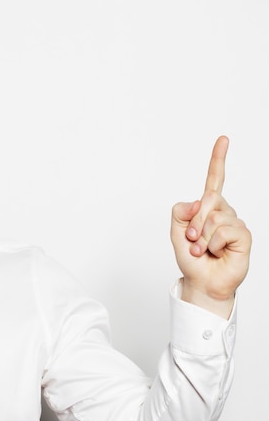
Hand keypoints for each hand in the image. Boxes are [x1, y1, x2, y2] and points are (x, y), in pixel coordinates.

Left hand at [170, 136, 250, 317]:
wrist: (202, 282)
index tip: (223, 139)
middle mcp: (223, 211)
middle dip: (193, 224)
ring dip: (202, 238)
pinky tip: (217, 252)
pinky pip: (224, 231)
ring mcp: (234, 222)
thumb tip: (199, 201)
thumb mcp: (176, 233)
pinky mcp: (243, 235)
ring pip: (213, 218)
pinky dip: (214, 245)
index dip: (218, 159)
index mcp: (207, 207)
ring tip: (204, 250)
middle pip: (207, 201)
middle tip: (193, 241)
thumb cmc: (191, 258)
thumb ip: (180, 212)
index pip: (214, 180)